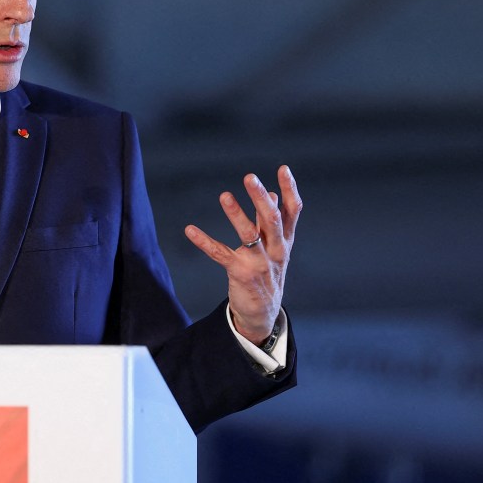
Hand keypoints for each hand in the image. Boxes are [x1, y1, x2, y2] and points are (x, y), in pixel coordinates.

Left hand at [184, 165, 301, 344]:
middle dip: (260, 198)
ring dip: (236, 214)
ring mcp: (259, 262)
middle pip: (272, 220)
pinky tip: (190, 230)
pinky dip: (204, 241)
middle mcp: (276, 250)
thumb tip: (272, 193)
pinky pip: (220, 254)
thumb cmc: (268, 273)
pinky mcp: (240, 273)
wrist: (263, 313)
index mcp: (285, 241)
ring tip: (224, 195)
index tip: (283, 168)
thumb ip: (272, 221)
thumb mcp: (276, 247)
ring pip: (248, 234)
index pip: (292, 212)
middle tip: (249, 177)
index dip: (290, 190)